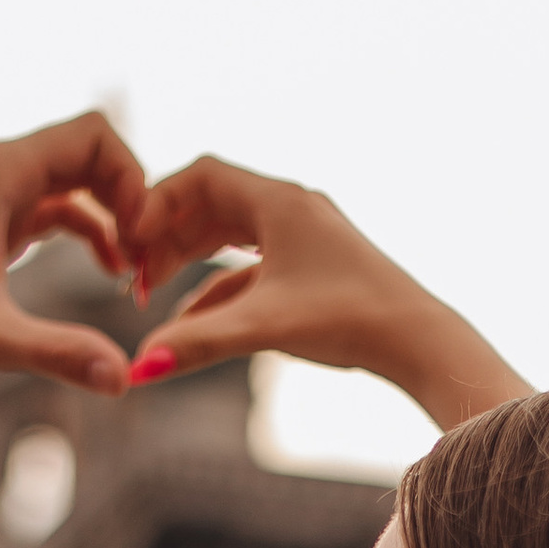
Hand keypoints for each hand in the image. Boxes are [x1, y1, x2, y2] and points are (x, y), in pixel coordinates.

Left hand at [0, 111, 149, 393]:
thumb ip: (59, 352)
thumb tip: (124, 379)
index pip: (93, 135)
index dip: (131, 177)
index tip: (141, 237)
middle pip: (89, 153)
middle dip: (128, 198)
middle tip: (147, 258)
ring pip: (73, 181)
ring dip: (110, 218)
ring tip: (133, 272)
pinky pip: (52, 207)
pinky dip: (86, 230)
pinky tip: (108, 272)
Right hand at [128, 157, 529, 433]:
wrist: (418, 340)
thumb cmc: (349, 321)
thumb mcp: (263, 328)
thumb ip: (198, 344)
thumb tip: (137, 371)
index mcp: (280, 201)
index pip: (200, 175)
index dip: (157, 203)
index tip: (130, 243)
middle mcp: (292, 208)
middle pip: (211, 203)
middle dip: (167, 238)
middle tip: (135, 278)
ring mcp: (305, 236)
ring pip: (230, 234)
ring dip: (190, 260)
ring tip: (154, 296)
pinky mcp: (313, 266)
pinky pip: (252, 264)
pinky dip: (219, 285)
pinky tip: (194, 322)